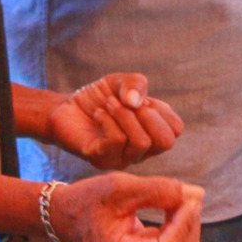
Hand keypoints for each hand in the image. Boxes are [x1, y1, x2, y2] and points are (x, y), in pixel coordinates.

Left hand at [49, 73, 182, 169]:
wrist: (64, 108)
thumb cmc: (97, 98)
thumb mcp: (120, 82)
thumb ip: (136, 83)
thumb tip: (137, 102)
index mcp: (151, 134)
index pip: (176, 130)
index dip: (161, 110)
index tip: (141, 100)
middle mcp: (140, 151)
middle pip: (166, 142)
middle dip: (149, 116)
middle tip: (127, 102)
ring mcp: (122, 158)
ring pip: (141, 142)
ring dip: (125, 115)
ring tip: (109, 104)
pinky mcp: (101, 159)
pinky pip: (117, 141)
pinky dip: (109, 120)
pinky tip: (98, 114)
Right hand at [50, 173, 204, 241]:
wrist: (65, 217)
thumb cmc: (87, 200)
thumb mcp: (119, 186)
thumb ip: (158, 190)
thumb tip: (196, 194)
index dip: (184, 224)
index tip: (189, 198)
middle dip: (189, 225)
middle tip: (187, 196)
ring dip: (187, 228)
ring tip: (179, 201)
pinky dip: (179, 232)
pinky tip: (172, 211)